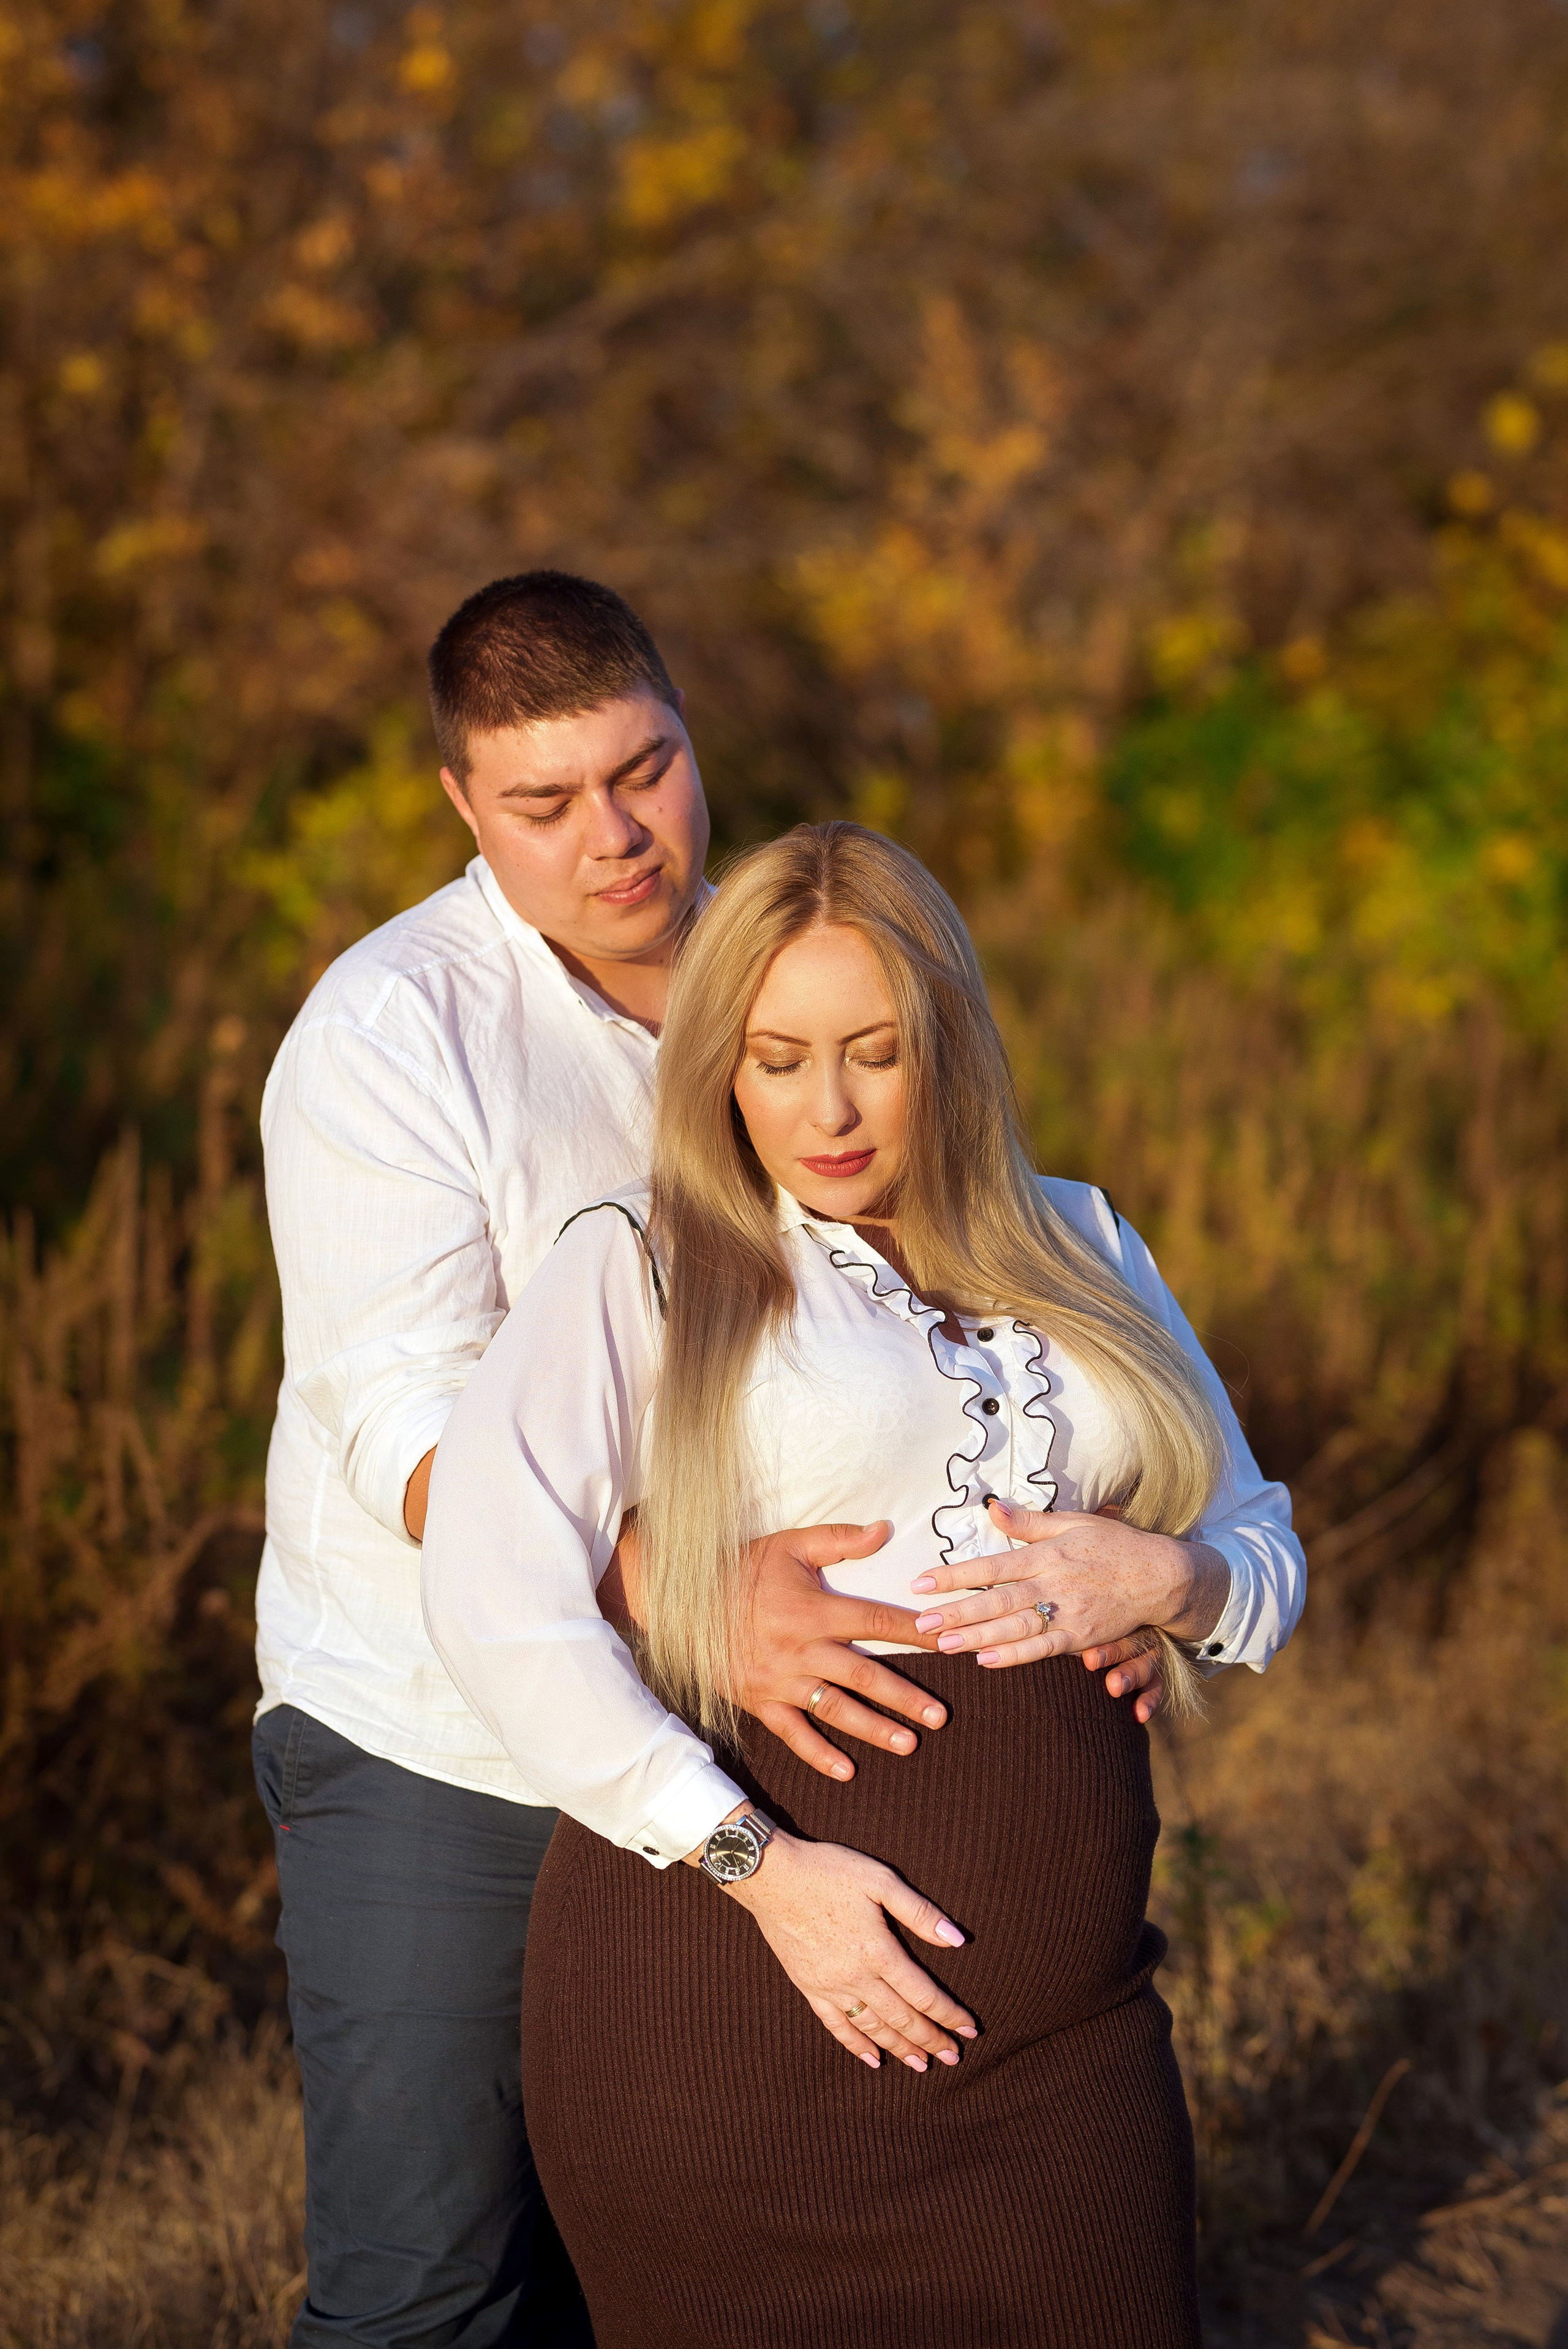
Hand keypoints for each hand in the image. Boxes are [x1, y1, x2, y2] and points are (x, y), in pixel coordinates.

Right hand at [606, 1515, 949, 1781]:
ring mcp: (780, 1680)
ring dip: (874, 1729)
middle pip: (864, 1676)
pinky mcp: (760, 1701)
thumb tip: (884, 1529)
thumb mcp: (789, 1544)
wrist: (682, 1601)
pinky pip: (792, 1733)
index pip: (875, 1621)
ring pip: (835, 1710)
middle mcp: (802, 1650)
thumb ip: (839, 1540)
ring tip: (909, 1744)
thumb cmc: (740, 1568)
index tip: (946, 1641)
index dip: (914, 1632)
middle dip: (905, 1697)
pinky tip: (847, 1771)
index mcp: (813, 1610)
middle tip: (940, 1716)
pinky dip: (818, 1755)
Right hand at [724, 1829, 975, 2071]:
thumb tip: (957, 1939)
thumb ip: (919, 1912)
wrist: (770, 1876)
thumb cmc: (828, 1871)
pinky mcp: (809, 1988)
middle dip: (931, 2039)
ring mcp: (830, 1987)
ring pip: (873, 2028)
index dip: (949, 2014)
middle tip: (954, 2057)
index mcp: (878, 1950)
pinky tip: (873, 2059)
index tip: (970, 2030)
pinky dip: (856, 2046)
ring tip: (922, 2065)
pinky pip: (836, 2026)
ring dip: (900, 2048)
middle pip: (902, 2018)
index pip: (923, 1994)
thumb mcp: (880, 1880)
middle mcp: (856, 1977)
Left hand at [910, 1498, 1229, 1724]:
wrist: (1160, 1575)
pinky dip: (1015, 1656)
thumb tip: (990, 1507)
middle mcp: (1053, 1583)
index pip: (991, 1566)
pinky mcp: (1082, 1636)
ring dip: (977, 1637)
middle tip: (920, 1623)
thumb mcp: (1072, 1522)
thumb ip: (1028, 1522)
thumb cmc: (1113, 1544)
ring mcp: (1068, 1612)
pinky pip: (1044, 1649)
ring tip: (942, 1644)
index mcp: (1046, 1554)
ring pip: (1015, 1627)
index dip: (954, 1575)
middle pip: (996, 1601)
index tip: (920, 1584)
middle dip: (956, 1613)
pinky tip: (986, 1662)